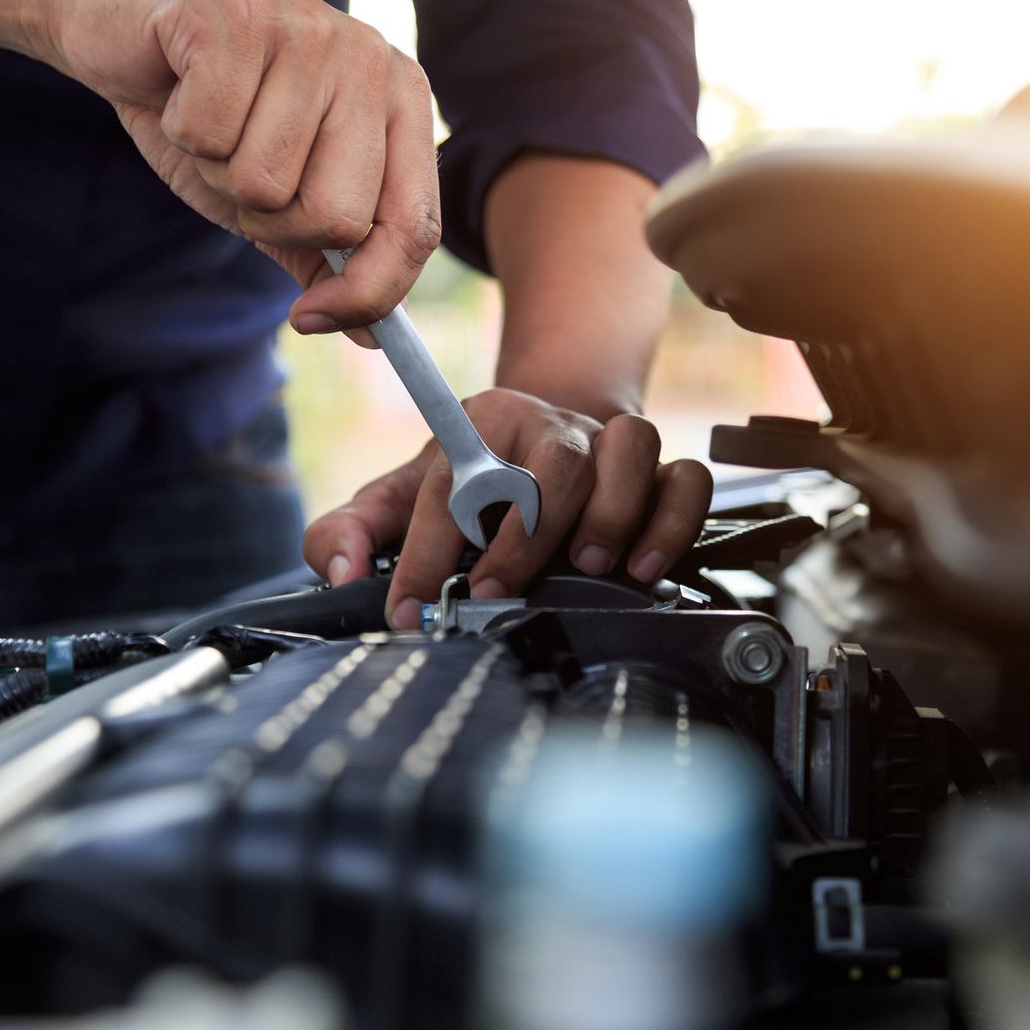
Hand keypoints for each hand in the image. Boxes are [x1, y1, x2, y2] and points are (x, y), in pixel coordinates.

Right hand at [44, 0, 440, 335]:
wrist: (123, 32)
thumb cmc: (214, 118)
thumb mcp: (280, 199)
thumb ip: (330, 260)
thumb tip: (374, 335)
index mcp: (402, 102)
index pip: (415, 226)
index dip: (367, 290)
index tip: (309, 319)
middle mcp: (369, 58)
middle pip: (337, 214)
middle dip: (270, 218)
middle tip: (240, 167)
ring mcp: (306, 29)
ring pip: (265, 179)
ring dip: (218, 171)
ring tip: (211, 123)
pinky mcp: (235, 14)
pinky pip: (210, 132)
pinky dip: (181, 131)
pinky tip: (181, 92)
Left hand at [304, 389, 712, 628]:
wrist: (537, 450)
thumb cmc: (467, 488)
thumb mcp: (397, 502)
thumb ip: (348, 532)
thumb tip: (343, 570)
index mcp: (483, 422)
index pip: (455, 479)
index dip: (431, 550)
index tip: (414, 608)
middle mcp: (553, 426)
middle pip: (556, 460)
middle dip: (526, 535)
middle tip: (497, 589)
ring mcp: (610, 445)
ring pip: (630, 451)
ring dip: (609, 515)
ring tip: (584, 567)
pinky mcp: (659, 472)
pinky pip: (686, 479)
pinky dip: (671, 521)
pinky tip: (643, 566)